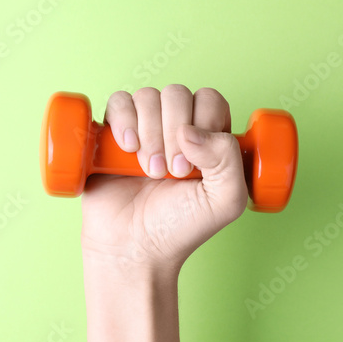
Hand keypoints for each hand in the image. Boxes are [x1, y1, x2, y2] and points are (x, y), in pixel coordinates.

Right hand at [80, 84, 247, 273]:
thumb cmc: (180, 227)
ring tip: (148, 170)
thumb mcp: (224, 201)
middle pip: (176, 94)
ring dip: (149, 133)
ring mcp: (143, 128)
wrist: (134, 247)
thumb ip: (228, 159)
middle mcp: (175, 128)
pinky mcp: (113, 133)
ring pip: (147, 96)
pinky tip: (127, 148)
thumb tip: (189, 130)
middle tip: (169, 173)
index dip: (202, 124)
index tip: (191, 166)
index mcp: (207, 138)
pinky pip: (118, 102)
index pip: (209, 100)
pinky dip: (123, 120)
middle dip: (172, 133)